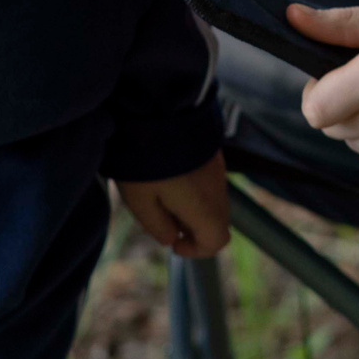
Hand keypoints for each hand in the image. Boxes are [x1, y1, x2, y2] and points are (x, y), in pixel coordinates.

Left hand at [116, 152, 230, 257]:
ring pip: (213, 199)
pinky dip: (195, 188)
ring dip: (193, 207)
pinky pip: (209, 180)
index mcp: (204, 208)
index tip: (174, 243)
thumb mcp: (140, 201)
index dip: (197, 250)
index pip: (217, 241)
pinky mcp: (211, 151)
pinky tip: (170, 174)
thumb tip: (172, 238)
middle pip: (217, 220)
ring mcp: (217, 167)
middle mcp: (218, 189)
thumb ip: (158, 227)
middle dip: (193, 228)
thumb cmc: (145, 159)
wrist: (158, 109)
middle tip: (164, 217)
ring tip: (162, 193)